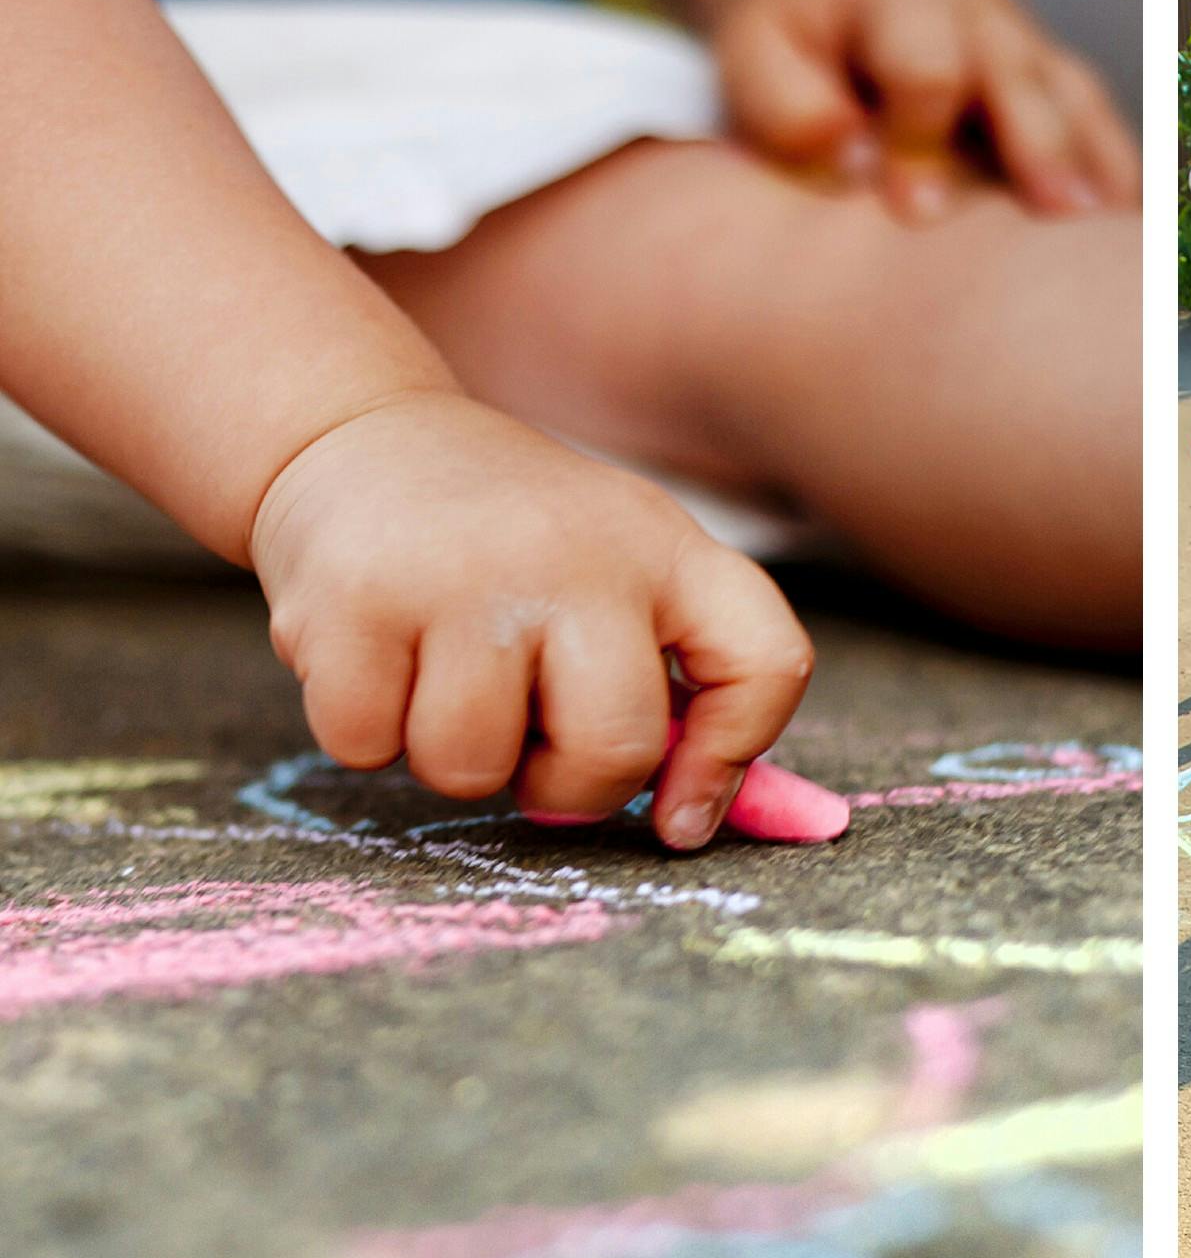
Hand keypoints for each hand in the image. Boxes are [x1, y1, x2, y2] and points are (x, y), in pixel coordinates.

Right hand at [249, 393, 815, 849]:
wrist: (357, 432)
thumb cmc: (509, 543)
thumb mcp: (617, 574)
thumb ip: (677, 688)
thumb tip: (692, 825)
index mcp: (667, 549)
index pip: (768, 663)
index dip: (735, 757)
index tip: (680, 811)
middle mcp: (579, 553)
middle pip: (615, 750)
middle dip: (566, 786)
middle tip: (529, 741)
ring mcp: (466, 573)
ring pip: (473, 768)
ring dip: (450, 756)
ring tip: (442, 674)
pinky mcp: (356, 597)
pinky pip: (368, 746)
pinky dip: (364, 728)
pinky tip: (377, 653)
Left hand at [706, 0, 1139, 220]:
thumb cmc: (793, 50)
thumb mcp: (757, 59)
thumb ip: (787, 105)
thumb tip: (850, 153)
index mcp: (894, 1)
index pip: (926, 63)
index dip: (923, 138)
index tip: (913, 213)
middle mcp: (972, 14)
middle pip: (1020, 75)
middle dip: (1037, 146)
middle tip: (1058, 217)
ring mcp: (1023, 46)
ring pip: (1074, 97)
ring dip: (1096, 165)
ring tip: (1119, 236)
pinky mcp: (1053, 84)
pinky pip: (1099, 126)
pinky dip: (1118, 178)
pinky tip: (1133, 240)